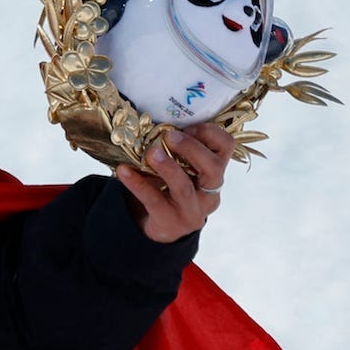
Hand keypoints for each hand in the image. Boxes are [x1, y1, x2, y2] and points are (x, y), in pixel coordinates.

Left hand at [114, 123, 236, 244]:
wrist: (163, 227)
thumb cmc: (172, 188)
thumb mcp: (181, 168)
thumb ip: (177, 149)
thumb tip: (156, 122)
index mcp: (215, 172)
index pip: (226, 147)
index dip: (210, 133)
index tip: (188, 127)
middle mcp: (210, 191)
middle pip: (213, 168)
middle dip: (192, 149)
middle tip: (170, 136)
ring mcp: (192, 210)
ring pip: (184, 187)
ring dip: (168, 167)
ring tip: (151, 153)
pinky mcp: (171, 222)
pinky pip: (154, 200)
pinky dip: (137, 184)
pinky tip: (123, 171)